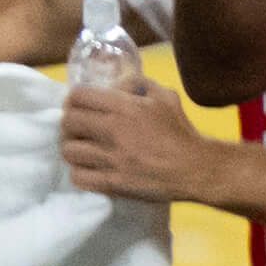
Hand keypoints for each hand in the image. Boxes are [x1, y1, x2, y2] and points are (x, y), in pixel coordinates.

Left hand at [61, 81, 214, 205]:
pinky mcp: (114, 182)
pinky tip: (90, 170)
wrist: (197, 169)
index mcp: (125, 107)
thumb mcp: (166, 97)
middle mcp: (114, 130)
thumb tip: (116, 83)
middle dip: (70, 124)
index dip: (74, 100)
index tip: (78, 106)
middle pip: (68, 122)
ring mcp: (112, 158)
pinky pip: (79, 177)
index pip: (78, 96)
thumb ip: (139, 83)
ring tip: (83, 151)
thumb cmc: (181, 132)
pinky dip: (80, 173)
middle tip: (79, 130)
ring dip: (74, 149)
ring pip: (69, 150)